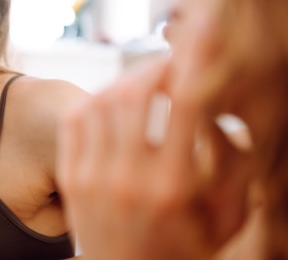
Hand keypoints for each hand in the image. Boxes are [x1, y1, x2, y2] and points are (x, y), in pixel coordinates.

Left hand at [56, 56, 250, 259]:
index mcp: (173, 187)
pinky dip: (93, 99)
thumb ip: (235, 164)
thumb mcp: (227, 215)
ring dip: (123, 81)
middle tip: (164, 64)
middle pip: (133, 94)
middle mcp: (128, 179)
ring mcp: (92, 178)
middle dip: (152, 68)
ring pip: (100, 101)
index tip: (193, 64)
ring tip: (140, 81)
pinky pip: (74, 120)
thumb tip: (221, 112)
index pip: (182, 105)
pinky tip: (110, 99)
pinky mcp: (71, 178)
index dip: (189, 72)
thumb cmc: (185, 247)